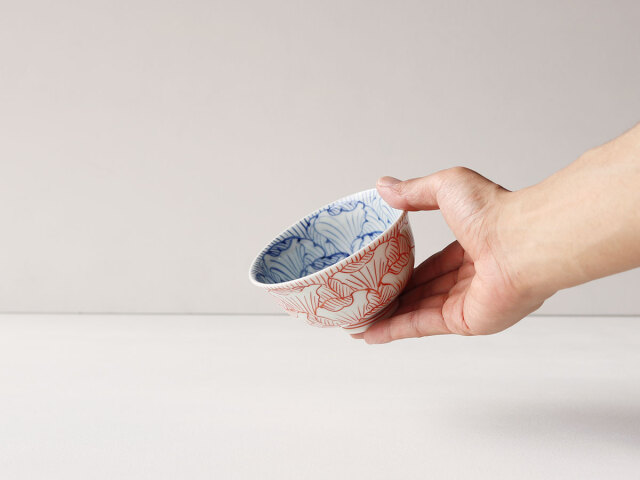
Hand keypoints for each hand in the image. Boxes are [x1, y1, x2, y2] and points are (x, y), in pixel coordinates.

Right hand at [352, 167, 547, 343]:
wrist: (521, 243)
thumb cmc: (493, 212)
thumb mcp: (445, 187)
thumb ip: (414, 190)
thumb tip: (384, 186)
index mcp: (471, 247)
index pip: (433, 264)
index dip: (406, 269)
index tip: (381, 272)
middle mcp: (472, 277)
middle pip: (424, 290)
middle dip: (394, 296)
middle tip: (364, 298)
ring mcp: (468, 301)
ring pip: (419, 311)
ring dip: (388, 316)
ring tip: (358, 319)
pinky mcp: (465, 321)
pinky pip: (423, 325)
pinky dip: (395, 330)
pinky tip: (372, 333)